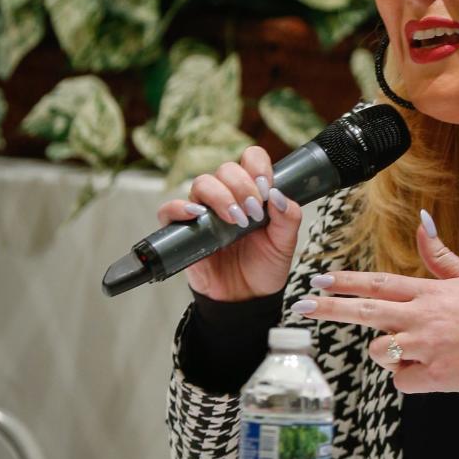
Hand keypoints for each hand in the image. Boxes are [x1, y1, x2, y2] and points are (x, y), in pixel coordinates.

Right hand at [155, 146, 301, 302]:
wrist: (246, 298)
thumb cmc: (264, 266)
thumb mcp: (285, 244)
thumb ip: (288, 218)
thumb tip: (278, 195)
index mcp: (253, 192)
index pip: (251, 159)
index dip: (258, 167)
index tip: (266, 189)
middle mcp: (227, 197)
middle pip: (226, 169)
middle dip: (242, 186)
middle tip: (253, 213)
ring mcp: (204, 212)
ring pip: (202, 183)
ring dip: (220, 196)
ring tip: (235, 220)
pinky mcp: (184, 231)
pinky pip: (169, 210)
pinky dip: (179, 208)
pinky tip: (197, 215)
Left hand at [289, 212, 458, 393]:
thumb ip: (440, 255)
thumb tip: (421, 220)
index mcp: (430, 292)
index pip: (378, 284)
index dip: (346, 281)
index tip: (318, 279)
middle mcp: (423, 318)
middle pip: (366, 313)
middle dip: (330, 308)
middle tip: (300, 306)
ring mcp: (426, 348)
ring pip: (379, 352)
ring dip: (387, 353)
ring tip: (417, 350)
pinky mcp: (433, 377)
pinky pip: (400, 381)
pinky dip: (409, 378)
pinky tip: (432, 370)